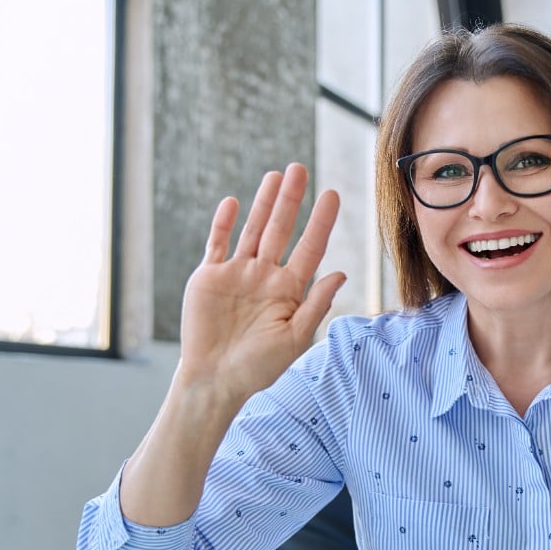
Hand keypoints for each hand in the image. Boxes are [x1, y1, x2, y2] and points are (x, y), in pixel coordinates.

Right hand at [175, 163, 346, 403]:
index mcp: (289, 290)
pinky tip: (232, 202)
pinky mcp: (209, 277)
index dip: (321, 221)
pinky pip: (217, 244)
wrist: (214, 381)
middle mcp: (265, 276)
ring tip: (276, 176)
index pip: (310, 247)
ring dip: (263, 204)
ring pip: (252, 230)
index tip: (332, 195)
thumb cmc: (258, 368)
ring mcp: (237, 274)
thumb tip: (341, 273)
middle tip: (300, 169)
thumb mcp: (294, 338)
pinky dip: (222, 223)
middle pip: (281, 230)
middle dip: (291, 200)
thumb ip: (315, 304)